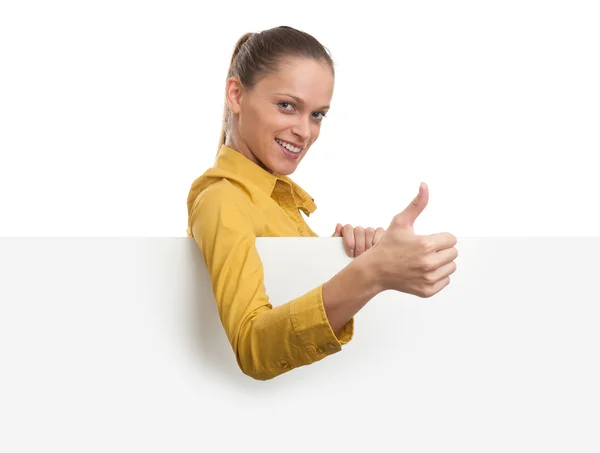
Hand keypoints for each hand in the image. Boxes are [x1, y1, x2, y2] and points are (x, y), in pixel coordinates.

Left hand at [332, 223, 384, 257]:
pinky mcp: (380, 234)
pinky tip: (375, 251)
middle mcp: (358, 230)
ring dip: (368, 245)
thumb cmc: (346, 260)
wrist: (360, 271)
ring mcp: (369, 231)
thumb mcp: (338, 252)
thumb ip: (336, 238)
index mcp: (347, 232)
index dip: (349, 241)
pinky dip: (377, 241)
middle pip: (359, 230)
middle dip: (359, 246)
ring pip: (369, 231)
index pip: (348, 228)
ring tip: (367, 257)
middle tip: (358, 257)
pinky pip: (379, 231)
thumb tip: (339, 225)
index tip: (350, 254)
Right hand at [368, 182, 457, 297]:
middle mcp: (429, 263)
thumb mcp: (401, 222)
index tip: (427, 240)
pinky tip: (423, 271)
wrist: (375, 270)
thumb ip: (416, 204)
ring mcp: (428, 278)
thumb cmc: (387, 245)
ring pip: (451, 267)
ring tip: (424, 260)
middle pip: (453, 253)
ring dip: (441, 263)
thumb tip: (425, 186)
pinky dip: (437, 276)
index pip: (452, 239)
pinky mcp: (427, 290)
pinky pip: (445, 280)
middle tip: (424, 250)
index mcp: (426, 245)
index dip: (440, 238)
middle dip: (441, 250)